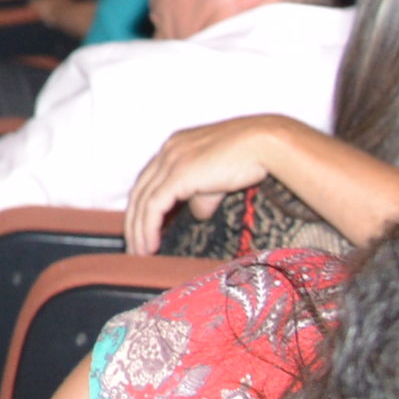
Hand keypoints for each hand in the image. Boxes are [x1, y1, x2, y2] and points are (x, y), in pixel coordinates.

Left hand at [127, 114, 294, 250]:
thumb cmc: (251, 158)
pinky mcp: (178, 174)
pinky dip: (148, 227)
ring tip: (140, 254)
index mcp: (175, 147)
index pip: (149, 180)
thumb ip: (204, 195)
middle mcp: (167, 151)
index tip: (143, 229)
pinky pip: (153, 206)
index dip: (144, 206)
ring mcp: (170, 160)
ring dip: (138, 229)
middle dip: (134, 220)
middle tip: (135, 247)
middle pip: (140, 190)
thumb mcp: (220, 179)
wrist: (265, 144)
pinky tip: (150, 246)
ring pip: (142, 200)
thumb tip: (198, 214)